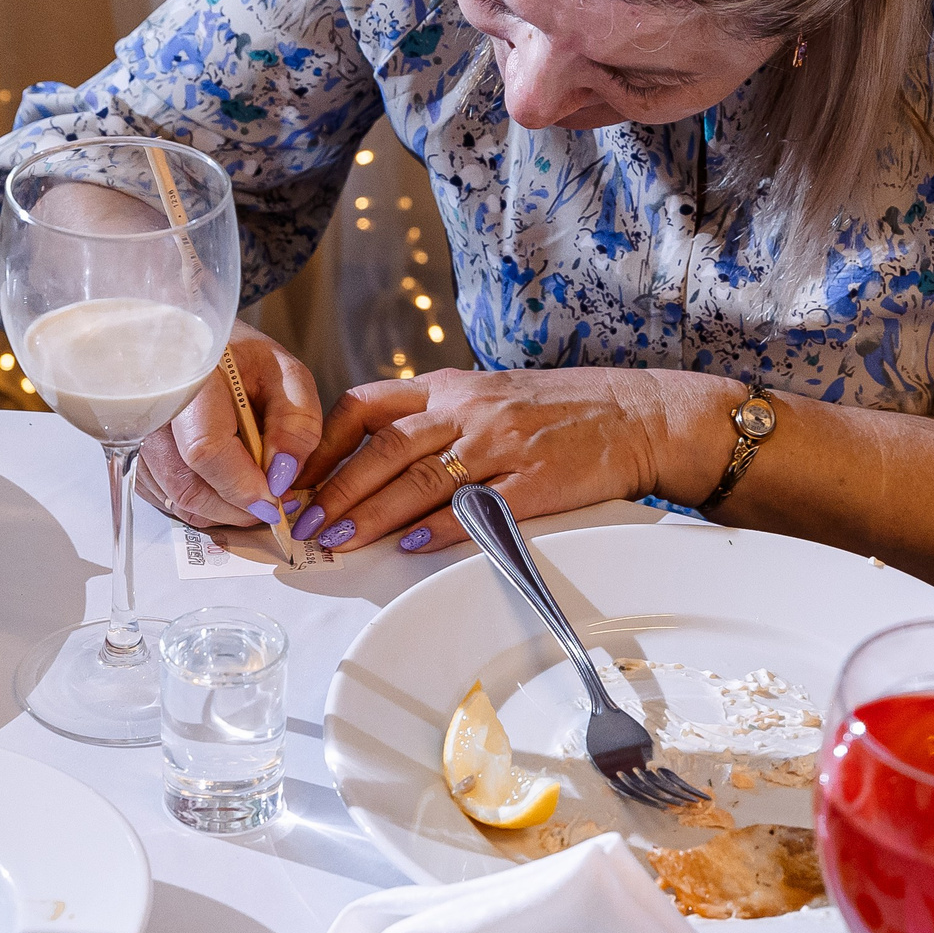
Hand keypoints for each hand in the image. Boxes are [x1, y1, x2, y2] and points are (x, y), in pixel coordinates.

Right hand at [131, 324, 322, 530]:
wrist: (201, 349)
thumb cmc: (242, 359)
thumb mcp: (285, 374)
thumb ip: (296, 421)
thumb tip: (282, 474)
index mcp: (191, 379)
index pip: (206, 449)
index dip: (242, 486)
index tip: (274, 498)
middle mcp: (152, 410)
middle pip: (188, 486)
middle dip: (238, 508)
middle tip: (273, 502)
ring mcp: (137, 436)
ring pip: (177, 500)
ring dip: (223, 510)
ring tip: (253, 490)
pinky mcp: (135, 458)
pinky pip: (168, 500)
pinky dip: (204, 504)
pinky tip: (225, 484)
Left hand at [284, 365, 736, 554]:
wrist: (638, 414)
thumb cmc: (561, 409)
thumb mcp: (491, 395)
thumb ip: (437, 417)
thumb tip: (374, 456)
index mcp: (452, 386)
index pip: (367, 405)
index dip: (324, 443)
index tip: (295, 475)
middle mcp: (470, 410)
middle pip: (384, 448)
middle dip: (336, 488)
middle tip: (304, 522)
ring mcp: (501, 446)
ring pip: (420, 479)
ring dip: (373, 513)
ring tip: (337, 540)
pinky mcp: (534, 483)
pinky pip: (478, 509)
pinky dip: (440, 529)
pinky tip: (411, 546)